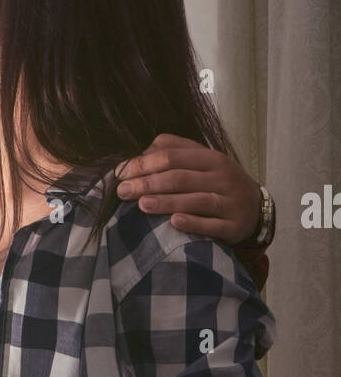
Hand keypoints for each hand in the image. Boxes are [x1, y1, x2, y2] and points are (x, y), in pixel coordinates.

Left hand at [115, 135, 260, 243]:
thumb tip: (141, 152)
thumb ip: (175, 150)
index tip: (121, 173)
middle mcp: (222, 177)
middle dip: (149, 184)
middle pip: (180, 178)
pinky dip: (193, 223)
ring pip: (197, 201)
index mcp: (212, 158)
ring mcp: (230, 202)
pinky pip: (212, 225)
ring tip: (142, 204)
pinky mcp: (234, 226)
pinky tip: (174, 222)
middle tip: (123, 191)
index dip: (145, 164)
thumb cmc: (219, 183)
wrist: (256, 209)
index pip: (173, 156)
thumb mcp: (203, 161)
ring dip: (167, 202)